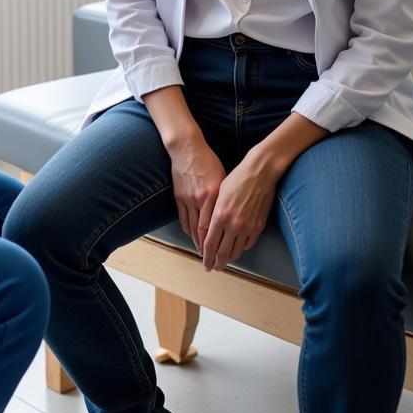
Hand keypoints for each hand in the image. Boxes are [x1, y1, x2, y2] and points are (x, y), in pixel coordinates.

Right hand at [167, 135, 226, 254]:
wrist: (187, 149)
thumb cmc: (209, 162)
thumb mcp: (223, 179)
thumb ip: (226, 199)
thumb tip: (233, 217)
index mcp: (214, 197)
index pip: (214, 228)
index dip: (216, 245)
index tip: (221, 257)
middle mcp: (200, 200)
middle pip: (202, 232)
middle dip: (207, 250)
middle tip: (210, 264)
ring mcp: (187, 199)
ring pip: (191, 227)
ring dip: (197, 243)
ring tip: (202, 254)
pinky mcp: (179, 196)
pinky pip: (183, 218)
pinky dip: (188, 230)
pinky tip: (192, 236)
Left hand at [200, 154, 277, 271]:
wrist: (260, 173)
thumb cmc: (236, 179)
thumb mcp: (218, 194)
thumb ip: (213, 214)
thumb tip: (209, 229)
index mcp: (220, 216)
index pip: (209, 244)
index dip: (206, 256)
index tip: (204, 263)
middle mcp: (233, 225)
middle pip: (223, 253)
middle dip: (217, 263)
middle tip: (213, 267)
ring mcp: (248, 227)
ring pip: (236, 251)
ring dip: (229, 258)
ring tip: (225, 260)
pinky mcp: (259, 226)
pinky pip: (248, 244)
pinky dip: (241, 248)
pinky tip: (237, 247)